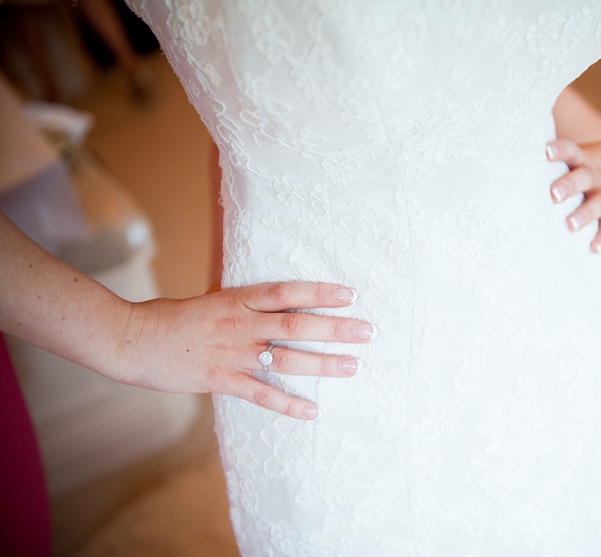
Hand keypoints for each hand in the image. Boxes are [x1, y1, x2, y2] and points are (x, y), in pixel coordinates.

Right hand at [113, 282, 371, 419]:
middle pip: (296, 324)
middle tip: (366, 332)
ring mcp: (231, 353)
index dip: (320, 293)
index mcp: (237, 298)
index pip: (287, 292)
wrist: (131, 339)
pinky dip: (288, 403)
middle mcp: (239, 323)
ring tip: (352, 366)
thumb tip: (276, 304)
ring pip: (285, 359)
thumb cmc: (172, 318)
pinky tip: (312, 410)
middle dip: (334, 328)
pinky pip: (261, 394)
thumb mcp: (212, 300)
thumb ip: (244, 303)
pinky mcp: (220, 380)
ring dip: (322, 364)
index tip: (350, 295)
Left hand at [546, 136, 600, 252]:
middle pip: (582, 178)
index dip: (559, 150)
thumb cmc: (585, 164)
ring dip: (583, 214)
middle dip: (568, 186)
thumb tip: (509, 163)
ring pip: (596, 203)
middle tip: (553, 195)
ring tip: (570, 225)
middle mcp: (594, 175)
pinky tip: (594, 248)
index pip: (570, 150)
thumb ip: (553, 162)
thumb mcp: (576, 155)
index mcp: (581, 159)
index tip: (546, 151)